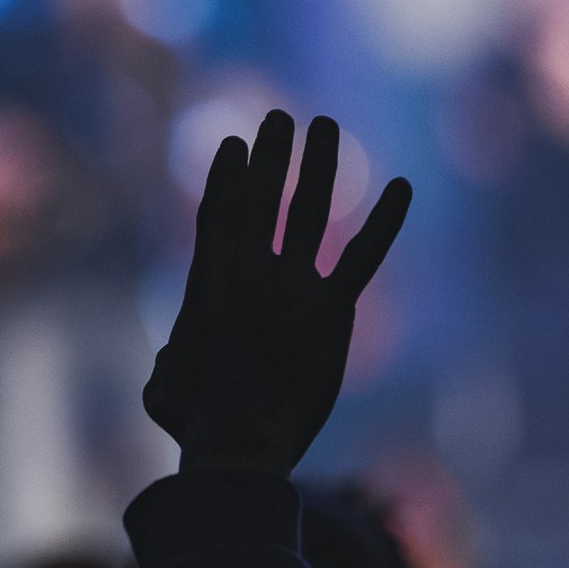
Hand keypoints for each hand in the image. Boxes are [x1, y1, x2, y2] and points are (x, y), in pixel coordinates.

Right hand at [144, 111, 411, 477]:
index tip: (236, 145)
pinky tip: (404, 188)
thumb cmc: (196, 428)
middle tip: (279, 120)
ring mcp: (291, 289)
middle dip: (271, 156)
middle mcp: (249, 276)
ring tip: (323, 125)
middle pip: (261, 199)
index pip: (219, 217)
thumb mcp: (164, 392)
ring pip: (307, 211)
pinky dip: (385, 221)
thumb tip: (169, 360)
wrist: (237, 447)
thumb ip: (167, 366)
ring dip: (318, 164)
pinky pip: (363, 257)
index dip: (228, 178)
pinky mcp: (332, 312)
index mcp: (208, 288)